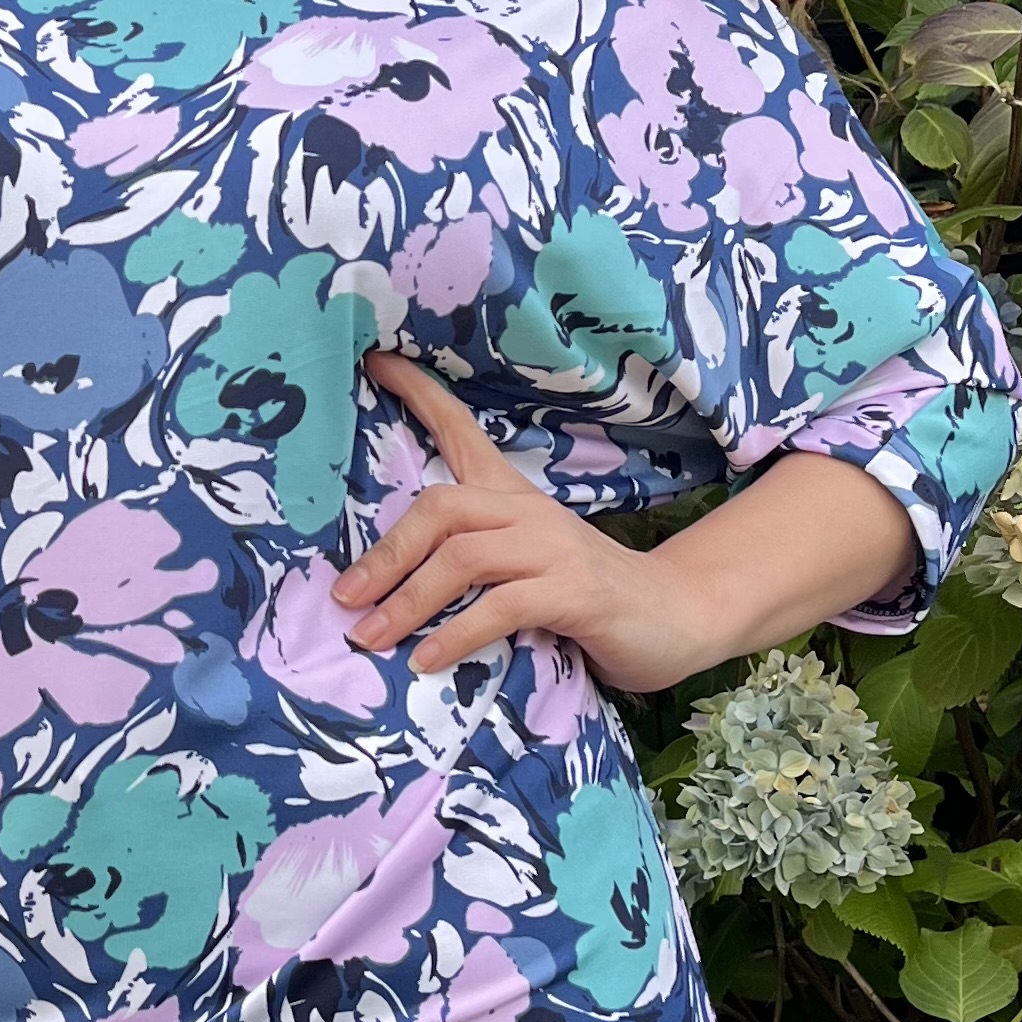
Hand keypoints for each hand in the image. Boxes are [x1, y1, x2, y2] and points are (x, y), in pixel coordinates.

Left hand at [340, 347, 704, 693]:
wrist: (676, 616)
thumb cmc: (584, 597)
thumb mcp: (522, 567)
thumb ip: (470, 565)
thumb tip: (384, 589)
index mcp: (512, 498)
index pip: (462, 433)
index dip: (420, 397)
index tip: (376, 362)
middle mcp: (529, 512)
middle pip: (442, 508)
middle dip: (386, 554)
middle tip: (345, 598)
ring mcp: (555, 549)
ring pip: (464, 557)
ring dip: (409, 600)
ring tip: (371, 637)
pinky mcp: (576, 593)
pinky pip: (501, 607)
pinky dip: (457, 634)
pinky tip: (428, 659)